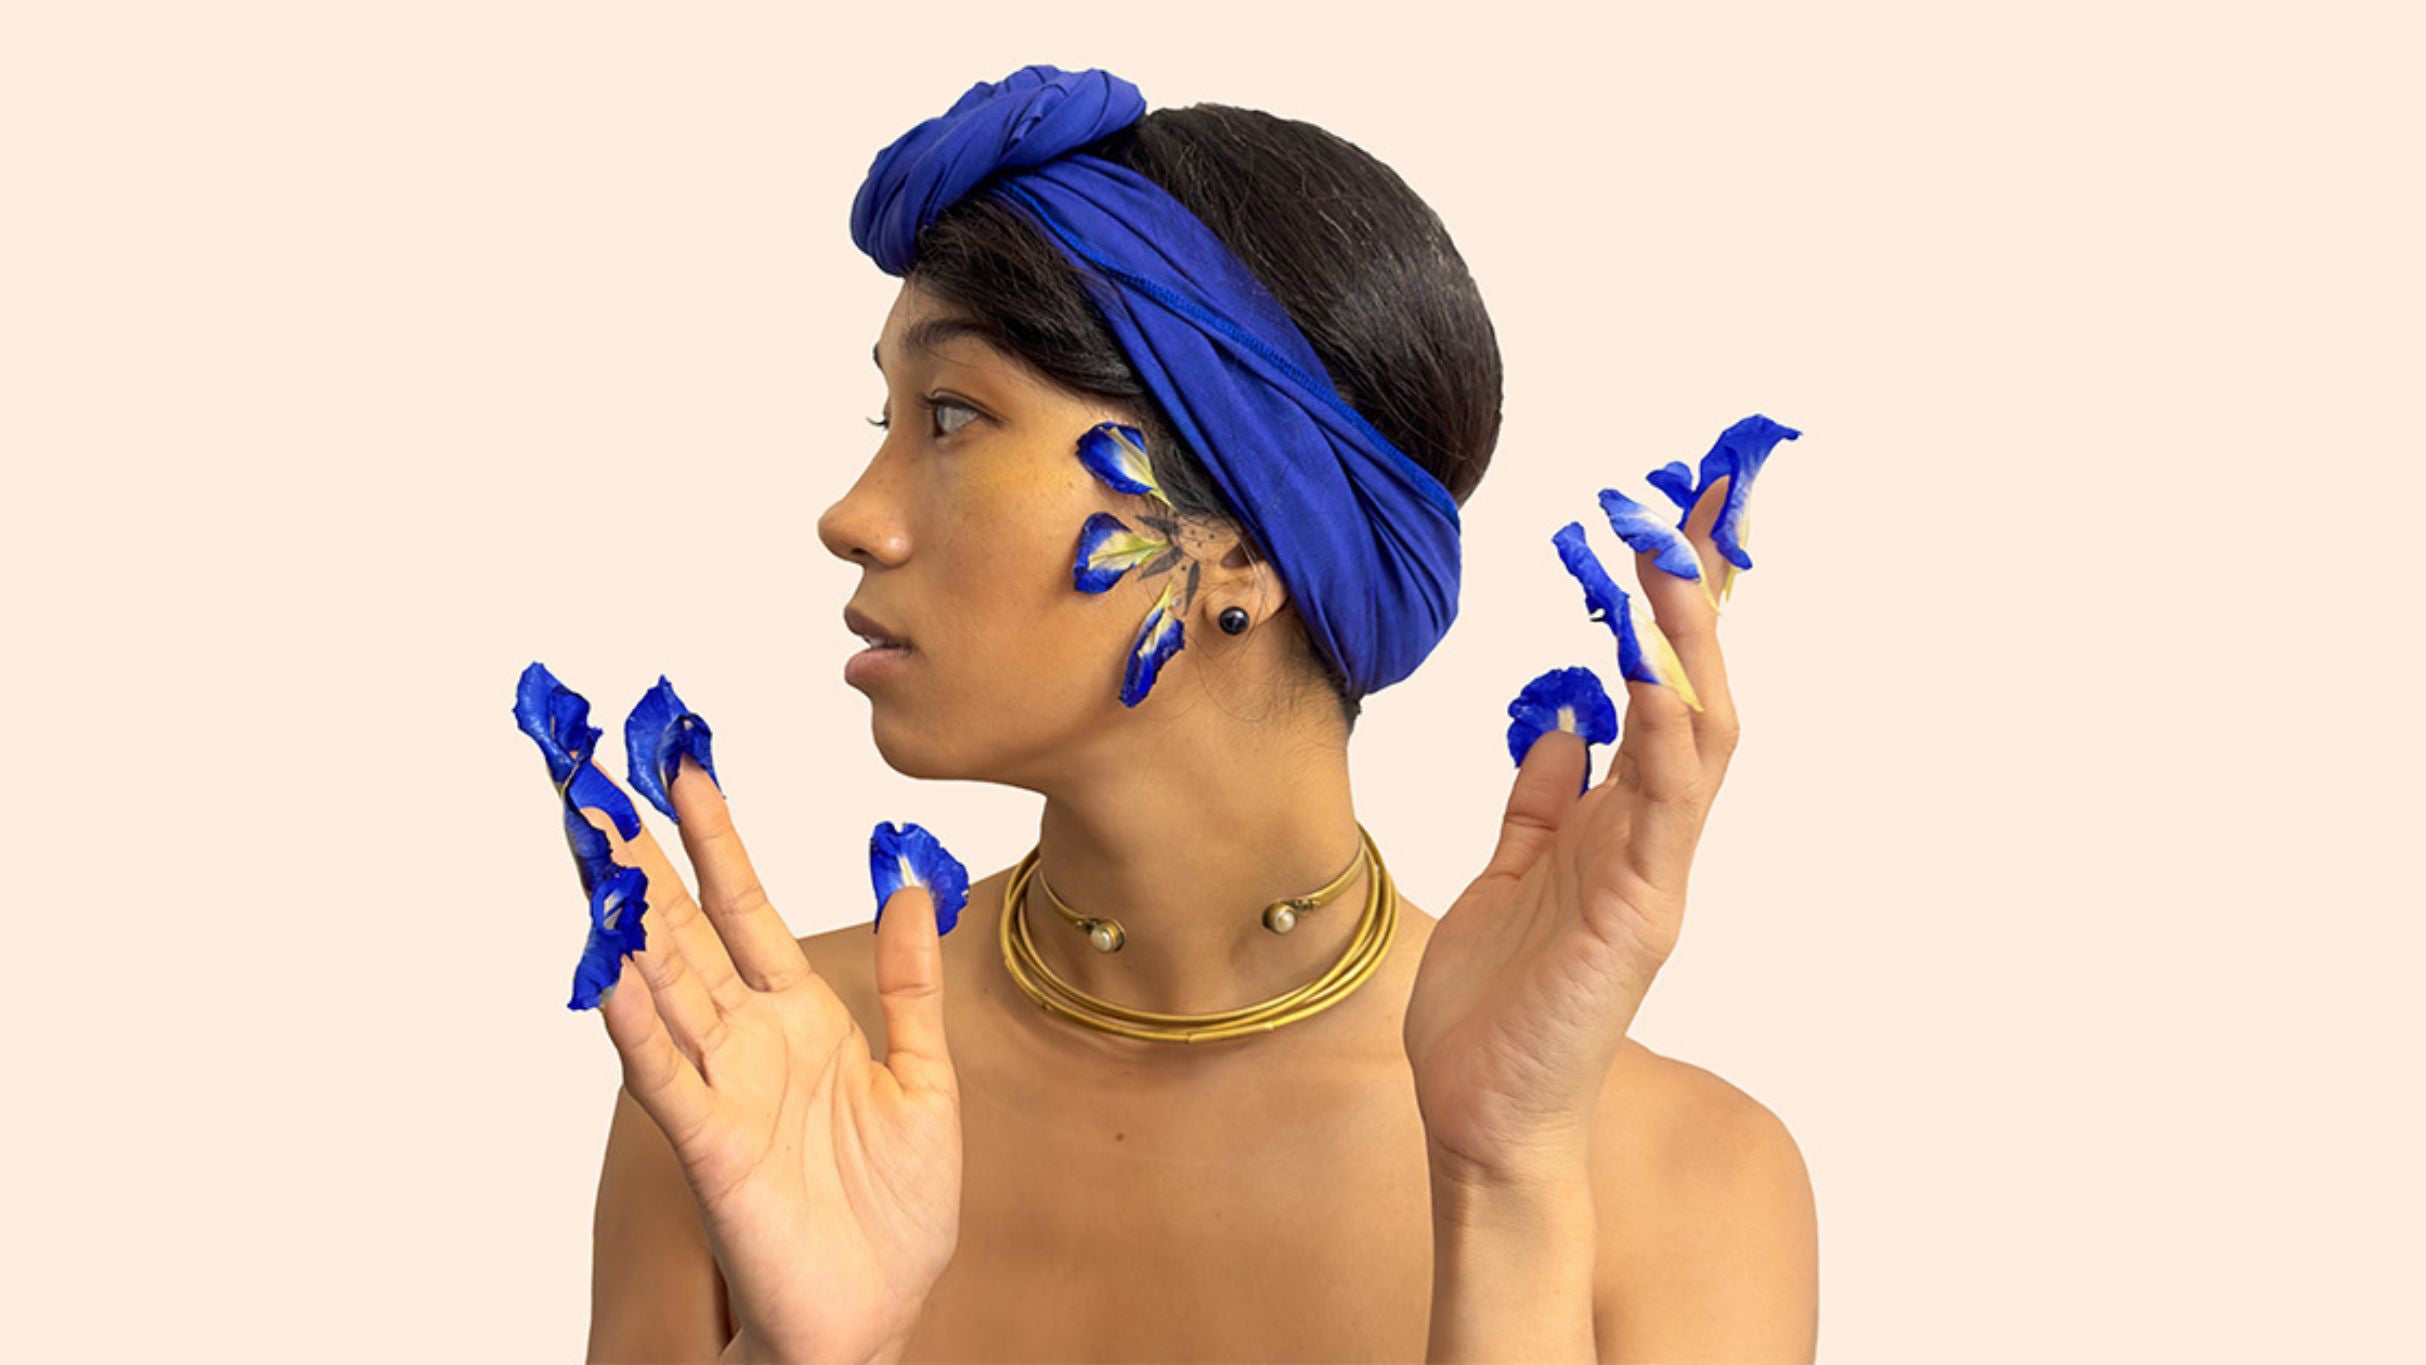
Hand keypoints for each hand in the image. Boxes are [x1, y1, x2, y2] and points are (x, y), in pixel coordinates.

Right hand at [575, 755, 961, 1362]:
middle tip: (594, 777)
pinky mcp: (714, 1150)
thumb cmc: (893, 1212)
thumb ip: (912, 984)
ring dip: (626, 918)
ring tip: (592, 846)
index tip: (685, 764)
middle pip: (683, 930)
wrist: (877, 1314)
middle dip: (642, 856)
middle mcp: (747, 1041)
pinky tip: (610, 973)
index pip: (745, 907)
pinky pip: (670, 1078)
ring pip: (662, 986)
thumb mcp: (925, 1077)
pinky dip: (637, 1026)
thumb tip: (915, 883)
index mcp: (798, 1017)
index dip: (716, 837)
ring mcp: (723, 1090)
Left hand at [1403, 476, 1743, 1185]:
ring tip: (1671, 556)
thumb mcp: (1512, 874)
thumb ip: (1542, 801)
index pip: (1664, 692)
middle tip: (1698, 497)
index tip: (1676, 516)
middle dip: (1700, 597)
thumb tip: (1562, 725)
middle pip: (1701, 691)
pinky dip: (1664, 736)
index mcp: (1622, 826)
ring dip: (1687, 643)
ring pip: (1698, 737)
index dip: (1675, 607)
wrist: (1482, 1117)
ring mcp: (1653, 876)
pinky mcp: (1633, 916)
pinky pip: (1662, 810)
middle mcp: (1654, 840)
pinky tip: (1649, 671)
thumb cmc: (1497, 1009)